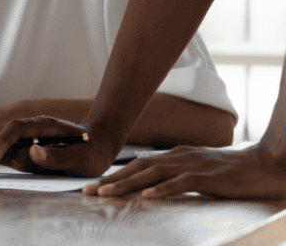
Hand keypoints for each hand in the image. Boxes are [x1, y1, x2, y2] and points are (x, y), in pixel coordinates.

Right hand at [0, 116, 115, 176]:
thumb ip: (59, 155)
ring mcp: (26, 145)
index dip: (3, 141)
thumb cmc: (93, 150)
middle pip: (1, 139)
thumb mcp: (82, 155)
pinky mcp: (26, 157)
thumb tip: (33, 152)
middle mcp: (29, 133)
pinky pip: (4, 160)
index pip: (16, 128)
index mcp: (42, 125)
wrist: (99, 147)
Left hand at [83, 143, 285, 199]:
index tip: (95, 186)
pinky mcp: (207, 177)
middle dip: (112, 180)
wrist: (262, 165)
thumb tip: (153, 185)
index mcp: (174, 156)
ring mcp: (192, 165)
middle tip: (90, 191)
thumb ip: (176, 174)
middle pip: (138, 167)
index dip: (115, 175)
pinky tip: (147, 197)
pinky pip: (180, 183)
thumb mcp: (197, 170)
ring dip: (127, 184)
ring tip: (107, 194)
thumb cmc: (229, 172)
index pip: (138, 165)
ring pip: (152, 173)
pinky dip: (162, 190)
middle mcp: (178, 157)